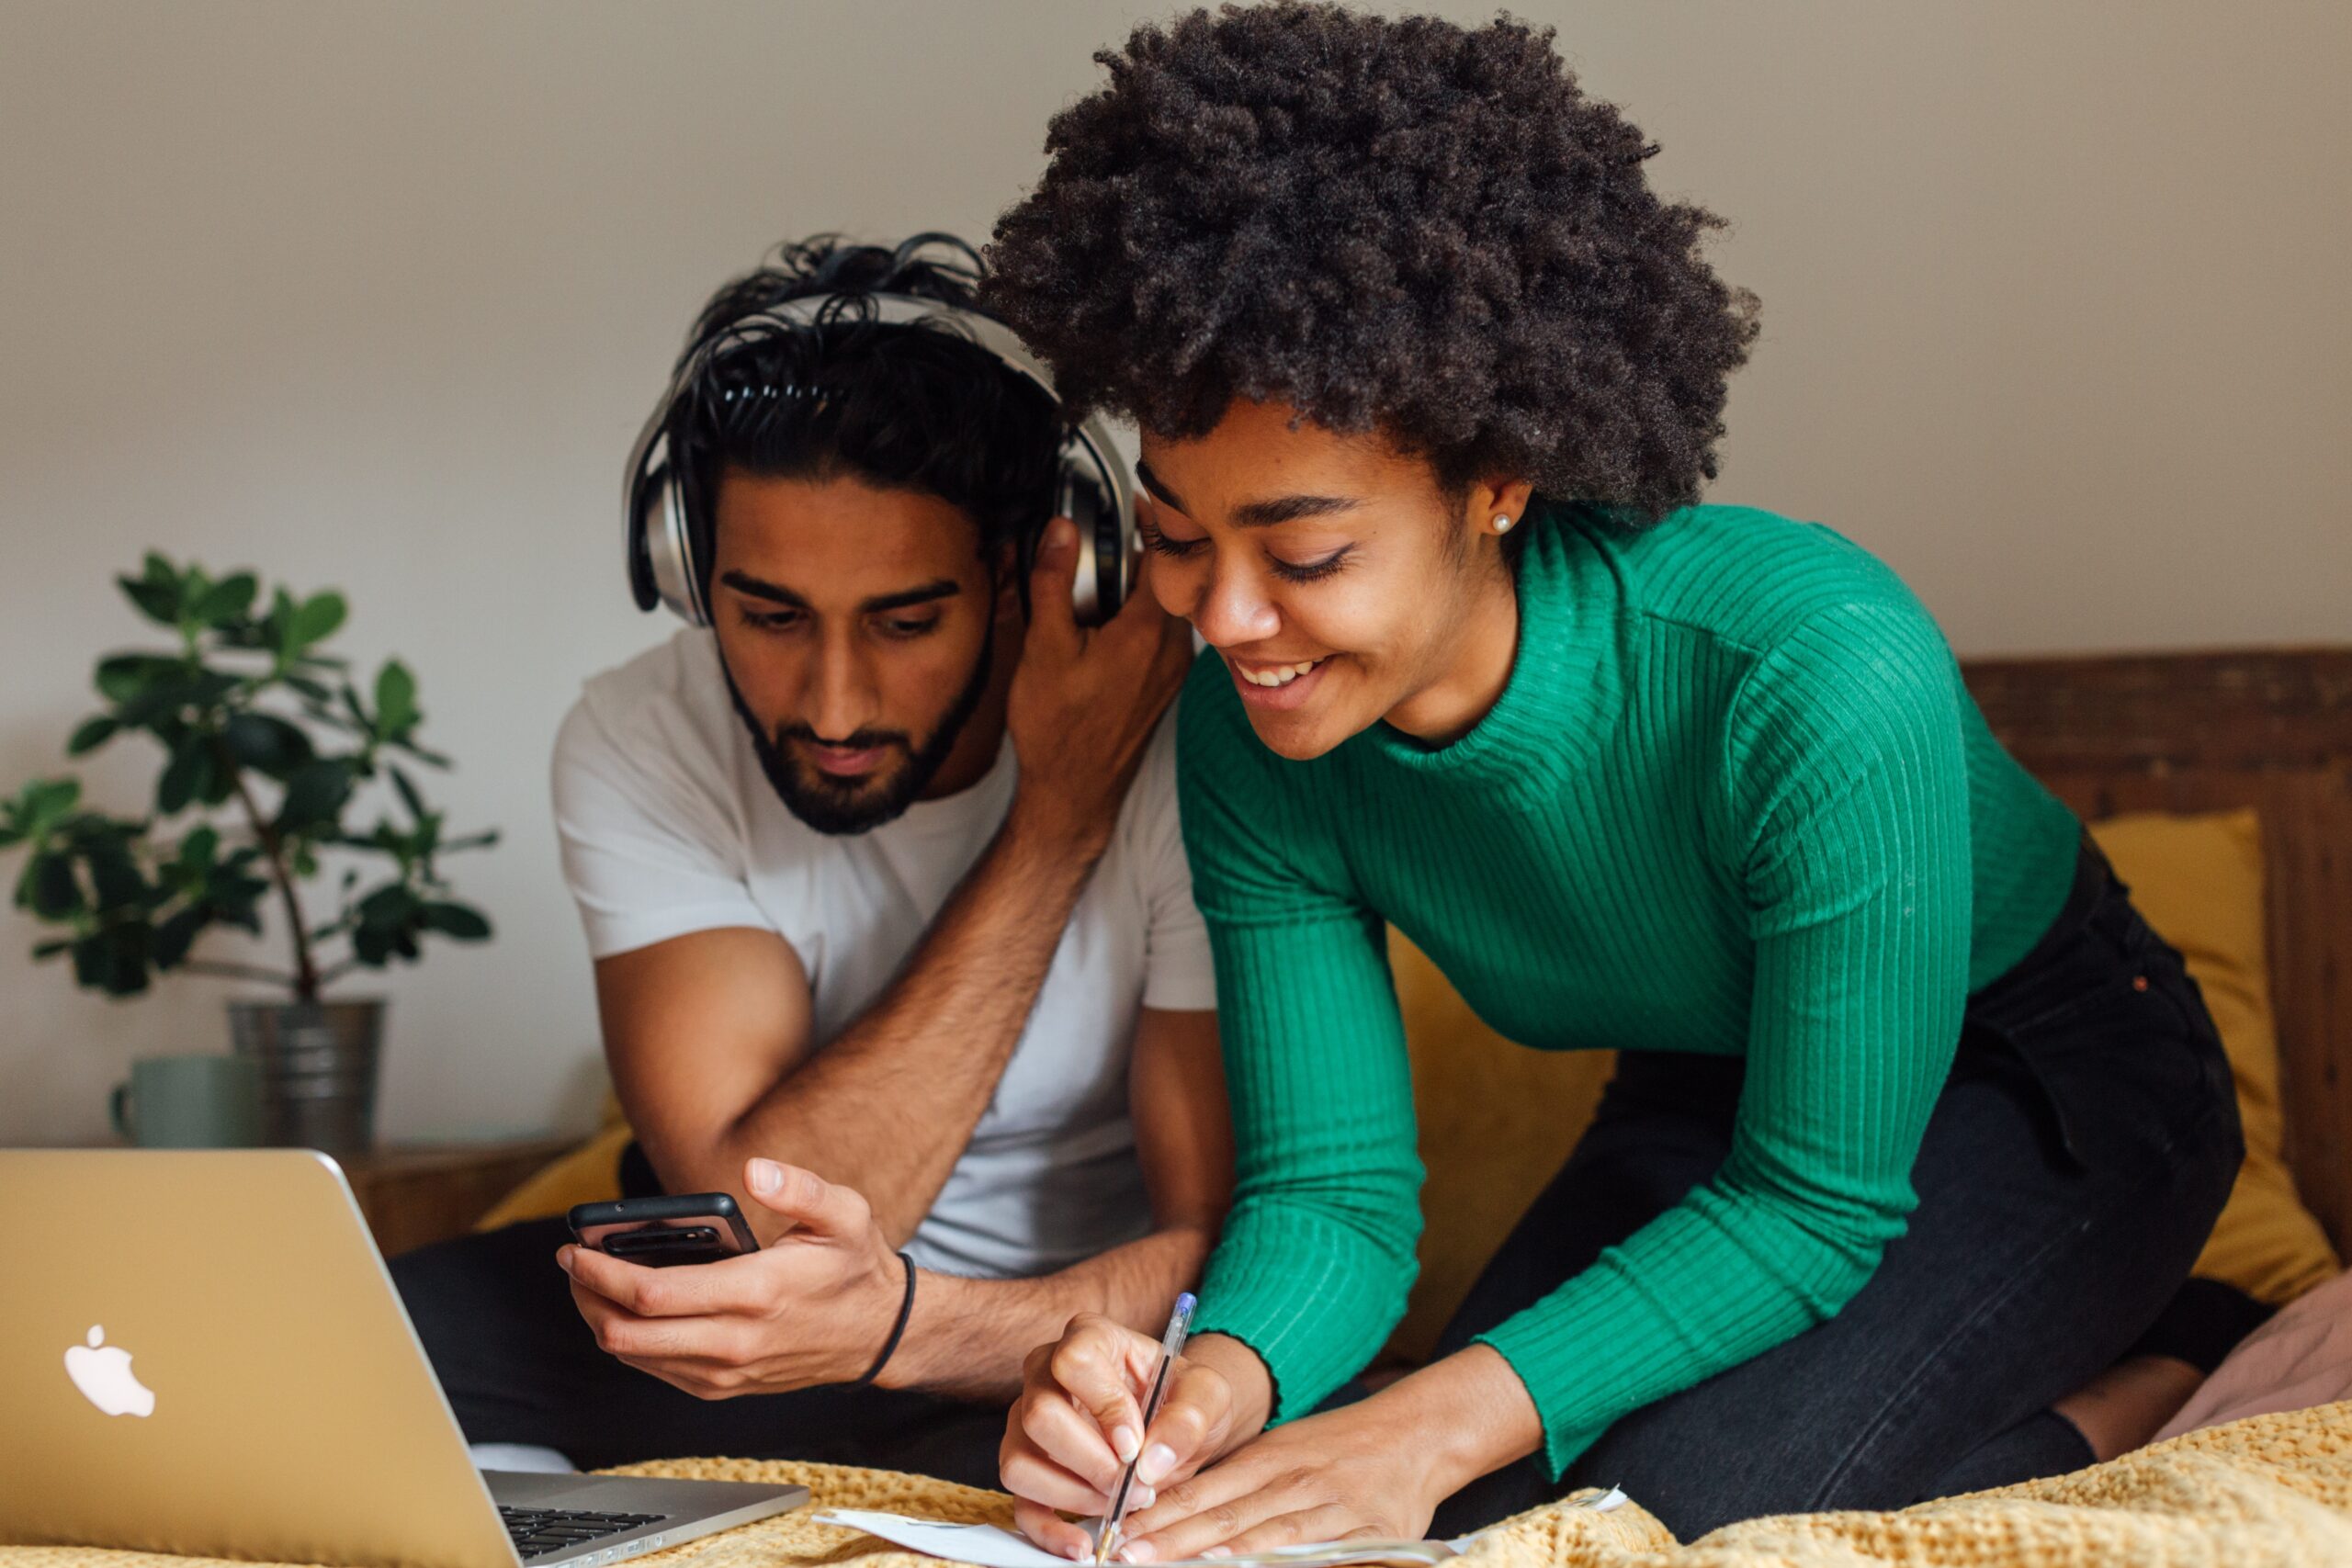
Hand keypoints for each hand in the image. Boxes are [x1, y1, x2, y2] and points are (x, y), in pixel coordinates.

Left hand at [558, 1157, 907, 1396]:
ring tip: (592, 1282)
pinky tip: (629, 1308)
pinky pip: (655, 1369)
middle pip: (626, 1333)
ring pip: (633, 1356)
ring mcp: (725, 1371)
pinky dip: (629, 1340)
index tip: (576, 1248)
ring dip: (600, 1319)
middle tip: (574, 1262)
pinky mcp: (721, 1386)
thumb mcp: (845, 1214)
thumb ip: (800, 1188)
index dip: (601, 1271)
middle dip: (586, 1295)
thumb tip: (753, 1172)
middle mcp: (734, 1341)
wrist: (879, 1334)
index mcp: (756, 1292)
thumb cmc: (855, 1268)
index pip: (652, 1294)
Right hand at [1001, 1318, 1269, 1560]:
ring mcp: (1027, 1421)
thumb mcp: (1207, 1396)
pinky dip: (1047, 1531)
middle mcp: (1046, 1374)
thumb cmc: (1184, 1397)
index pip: (1074, 1362)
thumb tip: (1151, 1461)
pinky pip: (1020, 1503)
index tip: (1135, 1444)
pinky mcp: (1029, 1466)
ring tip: (1119, 1503)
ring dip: (1072, 1495)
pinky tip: (1083, 1545)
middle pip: (1038, 1414)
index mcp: (1089, 1338)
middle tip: (1134, 1483)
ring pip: (1019, 1461)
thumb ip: (1189, 1417)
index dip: (1104, 1407)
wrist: (1177, 1423)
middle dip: (1090, 1461)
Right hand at [1005, 518, 1193, 852]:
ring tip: (1090, 597)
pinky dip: (1133, 621)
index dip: (1151, 521)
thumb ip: (1055, 582)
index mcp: (1149, 633)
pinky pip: (1157, 634)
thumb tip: (1062, 530)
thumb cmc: (1057, 730)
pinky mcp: (1164, 685)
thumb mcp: (1045, 647)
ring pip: (1161, 608)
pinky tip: (1098, 633)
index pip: (1166, 555)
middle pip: (1165, 579)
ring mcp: (1173, 669)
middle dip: (1131, 557)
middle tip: (1094, 551)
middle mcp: (1174, 650)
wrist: (1073, 793)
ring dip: (1130, 593)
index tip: (1132, 499)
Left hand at [1106, 1402, 1442, 1563]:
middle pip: (1227, 1516)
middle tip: (1128, 1555)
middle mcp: (1297, 1479)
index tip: (1123, 1533)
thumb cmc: (1341, 1447)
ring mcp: (1334, 1506)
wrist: (1419, 1434)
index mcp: (1272, 1457)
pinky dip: (1290, 1561)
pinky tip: (1259, 1567)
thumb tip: (1178, 1506)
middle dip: (1174, 1540)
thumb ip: (1239, 1480)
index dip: (1163, 1515)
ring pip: (1268, 1535)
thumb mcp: (1286, 1449)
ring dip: (1218, 1554)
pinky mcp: (1371, 1531)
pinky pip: (1325, 1553)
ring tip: (1175, 1564)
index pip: (1206, 1489)